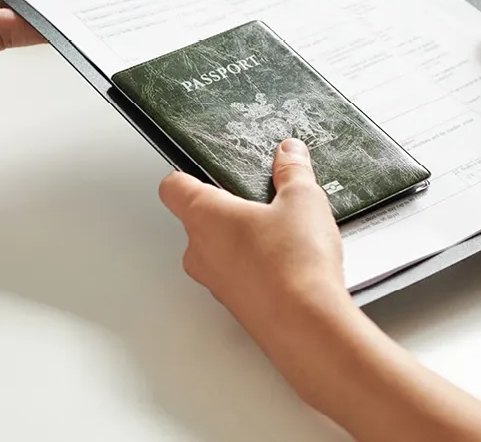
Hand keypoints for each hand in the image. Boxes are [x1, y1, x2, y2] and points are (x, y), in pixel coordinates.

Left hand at [159, 139, 352, 352]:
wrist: (307, 325)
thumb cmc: (293, 264)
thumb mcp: (302, 199)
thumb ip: (292, 170)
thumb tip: (289, 153)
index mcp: (204, 216)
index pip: (173, 187)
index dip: (186, 174)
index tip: (201, 169)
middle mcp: (201, 251)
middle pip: (199, 219)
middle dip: (229, 208)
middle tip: (261, 202)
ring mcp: (216, 283)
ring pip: (219, 251)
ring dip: (244, 241)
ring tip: (285, 234)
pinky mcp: (237, 306)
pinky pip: (238, 277)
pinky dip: (258, 268)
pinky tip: (291, 263)